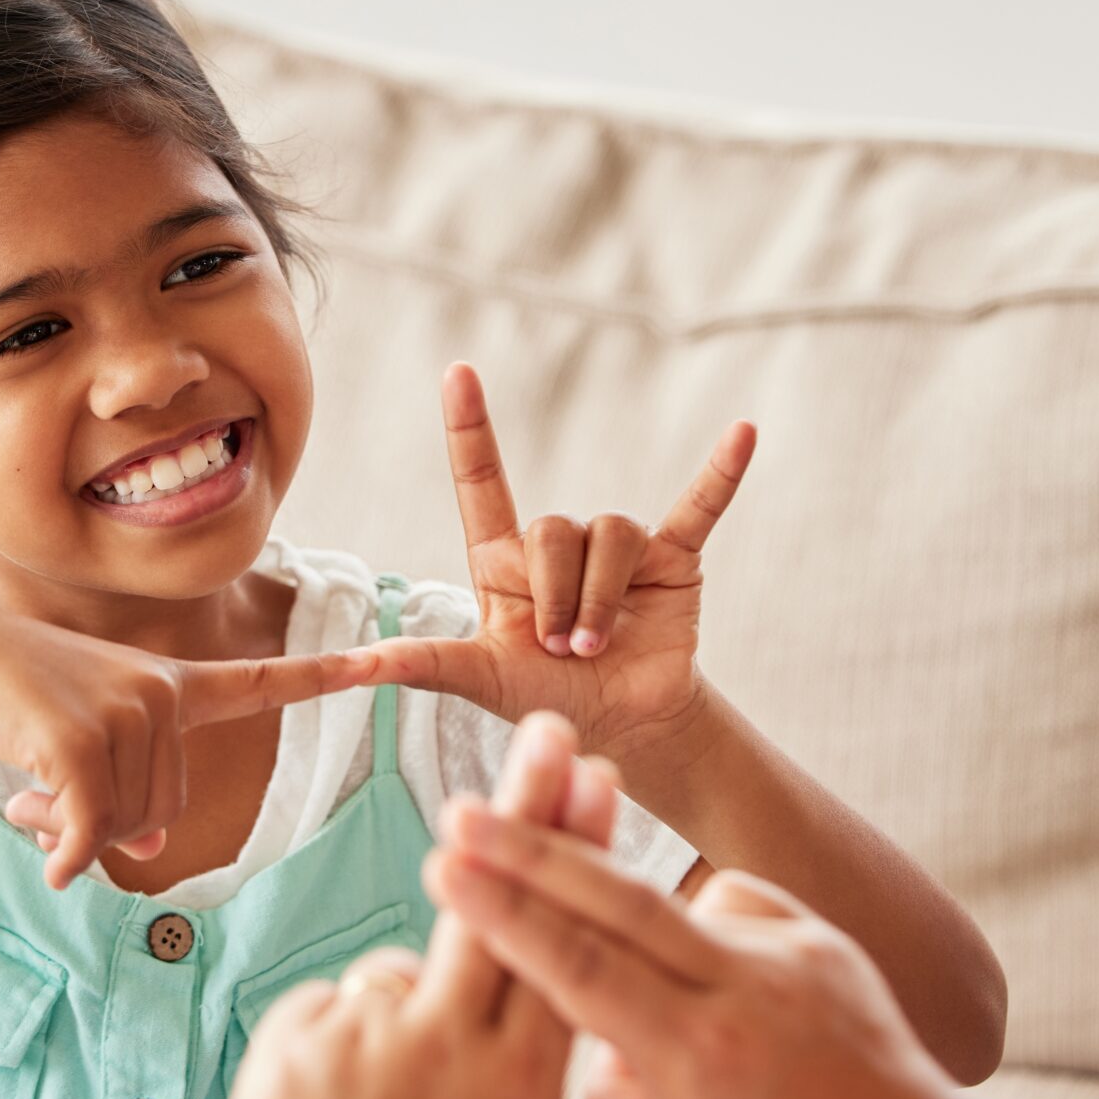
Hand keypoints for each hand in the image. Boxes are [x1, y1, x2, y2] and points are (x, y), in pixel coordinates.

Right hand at [0, 601, 375, 889]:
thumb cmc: (14, 696)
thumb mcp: (85, 739)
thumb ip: (129, 786)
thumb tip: (149, 849)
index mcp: (173, 684)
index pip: (262, 681)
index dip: (328, 676)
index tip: (388, 661)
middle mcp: (162, 693)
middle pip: (166, 811)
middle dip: (107, 826)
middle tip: (47, 803)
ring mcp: (125, 713)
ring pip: (129, 828)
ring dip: (74, 835)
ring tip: (29, 797)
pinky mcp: (80, 741)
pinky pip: (89, 832)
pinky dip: (63, 855)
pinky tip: (42, 855)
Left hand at [223, 714, 594, 1098]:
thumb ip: (522, 1064)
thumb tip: (522, 992)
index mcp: (529, 1078)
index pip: (566, 937)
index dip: (581, 851)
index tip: (596, 778)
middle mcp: (460, 1043)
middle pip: (500, 901)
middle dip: (525, 809)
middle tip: (544, 729)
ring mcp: (375, 1036)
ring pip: (399, 972)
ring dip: (393, 1024)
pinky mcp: (301, 1042)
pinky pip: (331, 1008)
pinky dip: (333, 1046)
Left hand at [364, 363, 754, 758]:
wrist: (622, 726)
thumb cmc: (547, 697)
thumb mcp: (481, 681)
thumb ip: (425, 664)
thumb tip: (354, 666)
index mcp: (504, 561)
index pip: (482, 482)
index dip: (470, 428)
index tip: (457, 372)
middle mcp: (561, 543)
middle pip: (554, 528)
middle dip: (556, 594)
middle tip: (559, 647)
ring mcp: (620, 548)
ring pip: (609, 534)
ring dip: (600, 597)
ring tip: (596, 646)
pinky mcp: (675, 560)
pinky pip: (699, 507)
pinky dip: (721, 474)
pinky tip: (744, 436)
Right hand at [423, 731, 979, 1098]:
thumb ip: (608, 1095)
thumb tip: (578, 1023)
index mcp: (700, 1058)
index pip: (578, 968)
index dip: (505, 913)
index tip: (446, 866)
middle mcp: (745, 991)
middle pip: (617, 898)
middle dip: (531, 848)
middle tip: (467, 809)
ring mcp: (790, 952)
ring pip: (672, 901)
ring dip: (616, 901)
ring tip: (614, 954)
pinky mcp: (822, 936)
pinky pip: (729, 906)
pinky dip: (697, 931)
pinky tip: (707, 977)